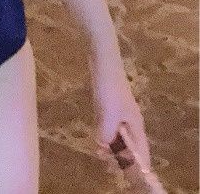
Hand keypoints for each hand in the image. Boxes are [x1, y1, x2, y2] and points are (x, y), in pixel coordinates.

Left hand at [90, 51, 151, 170]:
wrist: (103, 61)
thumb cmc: (109, 88)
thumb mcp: (107, 114)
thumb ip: (106, 133)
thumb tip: (102, 146)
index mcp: (135, 125)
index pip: (142, 152)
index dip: (137, 165)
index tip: (130, 176)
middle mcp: (130, 121)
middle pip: (129, 145)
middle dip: (120, 156)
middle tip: (106, 162)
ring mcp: (120, 112)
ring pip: (118, 135)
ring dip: (110, 145)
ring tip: (100, 154)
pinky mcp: (109, 104)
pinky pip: (109, 126)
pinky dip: (104, 133)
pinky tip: (96, 137)